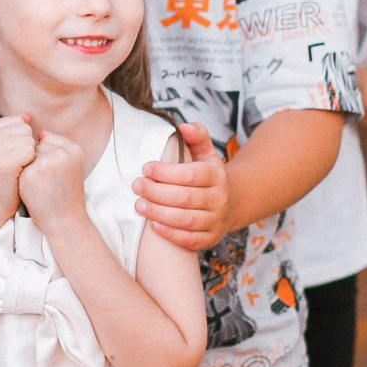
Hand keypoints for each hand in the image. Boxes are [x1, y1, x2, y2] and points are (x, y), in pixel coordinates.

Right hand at [0, 114, 37, 222]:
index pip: (19, 122)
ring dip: (30, 156)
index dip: (22, 140)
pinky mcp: (5, 162)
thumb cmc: (0, 179)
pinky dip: (31, 164)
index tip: (10, 157)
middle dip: (27, 147)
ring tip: (17, 170)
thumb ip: (13, 132)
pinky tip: (20, 174)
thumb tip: (28, 116)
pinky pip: (31, 152)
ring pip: (30, 140)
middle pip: (26, 129)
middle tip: (14, 166)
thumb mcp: (1, 150)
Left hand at [17, 130, 89, 228]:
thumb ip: (56, 147)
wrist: (63, 220)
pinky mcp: (33, 171)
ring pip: (28, 154)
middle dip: (38, 161)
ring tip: (41, 185)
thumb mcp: (69, 166)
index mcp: (74, 149)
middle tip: (48, 182)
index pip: (50, 139)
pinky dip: (23, 176)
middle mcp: (63, 152)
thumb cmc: (64, 193)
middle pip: (38, 145)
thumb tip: (39, 133)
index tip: (56, 175)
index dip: (48, 158)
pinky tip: (32, 188)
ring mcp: (48, 161)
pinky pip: (20, 164)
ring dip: (29, 167)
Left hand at [133, 122, 229, 251]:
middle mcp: (220, 199)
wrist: (230, 204)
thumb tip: (183, 125)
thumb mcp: (206, 154)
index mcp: (217, 175)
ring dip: (159, 213)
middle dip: (156, 192)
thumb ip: (196, 136)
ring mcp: (217, 221)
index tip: (145, 168)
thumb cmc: (208, 176)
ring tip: (139, 205)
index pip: (190, 174)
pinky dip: (170, 234)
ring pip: (186, 220)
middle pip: (185, 198)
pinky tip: (153, 225)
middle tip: (136, 185)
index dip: (165, 172)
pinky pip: (190, 240)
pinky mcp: (211, 238)